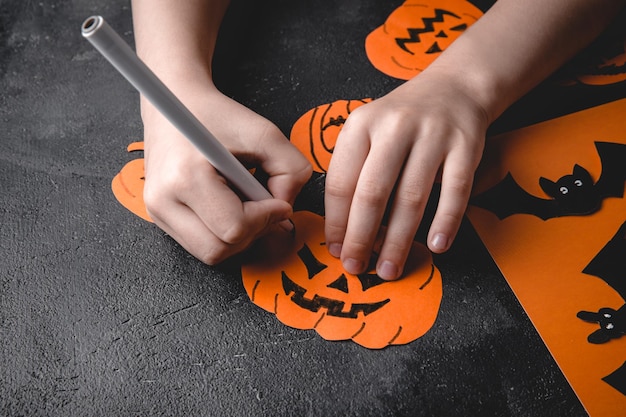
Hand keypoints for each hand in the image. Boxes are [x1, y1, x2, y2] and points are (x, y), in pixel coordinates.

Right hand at [142, 84, 311, 263]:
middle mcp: (163, 200)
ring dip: (237, 237)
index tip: (276, 201)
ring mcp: (156, 211)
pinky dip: (222, 233)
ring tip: (245, 204)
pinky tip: (229, 205)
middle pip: (218, 251)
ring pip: (209, 254)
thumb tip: (285, 210)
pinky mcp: (158, 216)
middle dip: (251, 233)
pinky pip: (199, 244)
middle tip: (264, 208)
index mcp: (185, 177)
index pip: (234, 228)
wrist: (175, 102)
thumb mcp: (265, 134)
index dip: (265, 219)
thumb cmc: (217, 116)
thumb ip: (291, 171)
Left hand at [324, 70, 488, 279]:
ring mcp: (433, 135)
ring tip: (390, 269)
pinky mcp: (466, 145)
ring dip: (399, 240)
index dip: (336, 221)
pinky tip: (437, 246)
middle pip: (372, 193)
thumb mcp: (367, 132)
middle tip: (355, 268)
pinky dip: (446, 221)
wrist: (453, 89)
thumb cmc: (400, 123)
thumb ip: (354, 172)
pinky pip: (455, 190)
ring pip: (412, 197)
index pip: (341, 182)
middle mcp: (394, 127)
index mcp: (361, 125)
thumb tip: (344, 230)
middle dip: (361, 237)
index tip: (335, 249)